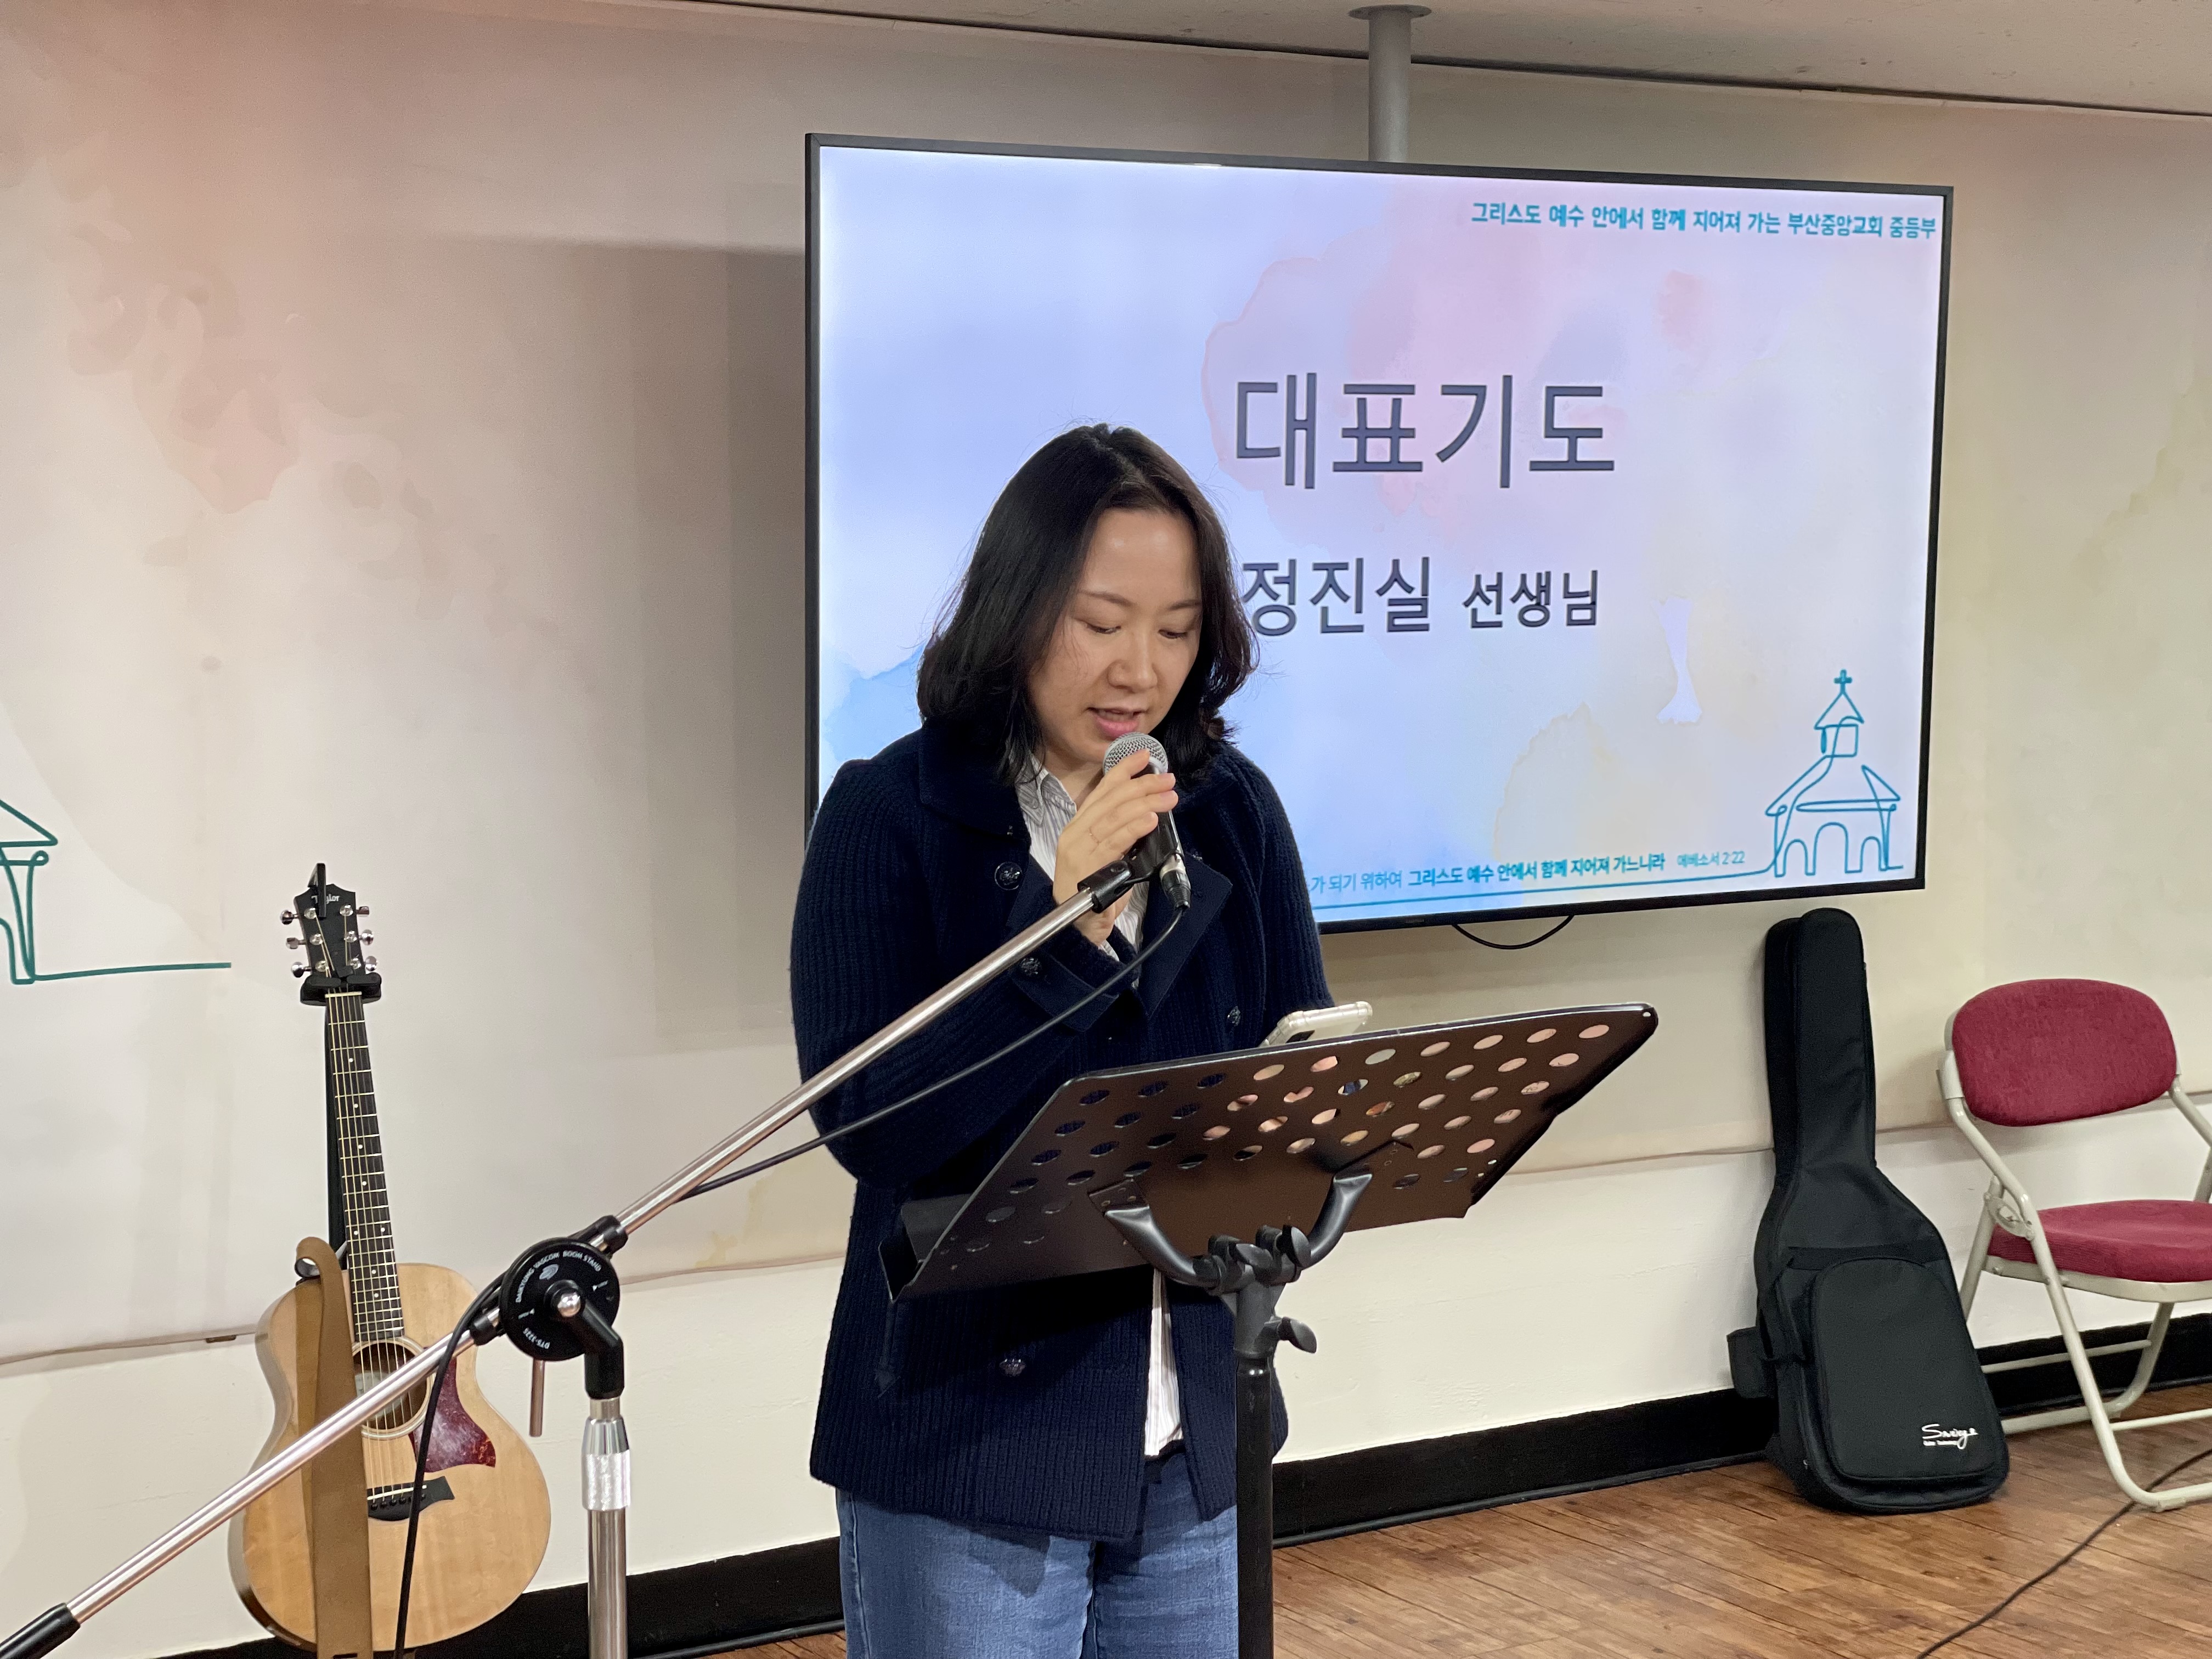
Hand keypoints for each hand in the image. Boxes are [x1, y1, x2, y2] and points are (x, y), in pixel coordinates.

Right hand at [1052, 751, 1178, 946]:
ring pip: (1113, 818)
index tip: (1146, 755)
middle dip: (1142, 786)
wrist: (1081, 928)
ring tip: (1168, 797)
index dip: (1124, 770)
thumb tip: (1150, 809)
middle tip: (1168, 780)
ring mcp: (1078, 850)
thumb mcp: (1112, 853)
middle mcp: (1075, 834)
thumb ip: (1123, 832)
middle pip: (1110, 801)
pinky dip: (1132, 829)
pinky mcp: (1085, 868)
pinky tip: (1149, 819)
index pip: (1102, 791)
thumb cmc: (1099, 889)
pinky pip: (1112, 843)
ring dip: (1144, 804)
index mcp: (1080, 826)